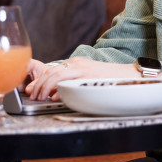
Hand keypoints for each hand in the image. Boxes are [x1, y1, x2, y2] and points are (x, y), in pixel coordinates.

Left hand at [25, 57, 139, 100]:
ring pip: (56, 75)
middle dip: (38, 85)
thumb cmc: (108, 81)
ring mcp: (83, 69)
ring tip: (40, 98)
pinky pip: (69, 81)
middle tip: (33, 96)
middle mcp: (77, 63)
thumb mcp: (86, 80)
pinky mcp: (89, 75)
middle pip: (51, 72)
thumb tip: (54, 95)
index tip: (32, 90)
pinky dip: (59, 89)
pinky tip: (55, 96)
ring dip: (45, 87)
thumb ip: (70, 86)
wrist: (129, 76)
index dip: (39, 81)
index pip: (52, 70)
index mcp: (76, 63)